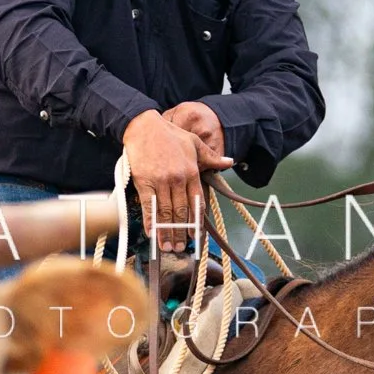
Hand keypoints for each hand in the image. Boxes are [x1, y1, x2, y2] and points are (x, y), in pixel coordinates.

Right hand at [124, 108, 231, 252]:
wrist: (144, 126)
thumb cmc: (169, 134)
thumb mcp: (194, 143)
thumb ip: (211, 157)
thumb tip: (229, 162)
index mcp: (192, 172)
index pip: (197, 202)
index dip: (196, 221)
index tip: (195, 235)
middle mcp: (178, 179)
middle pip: (181, 212)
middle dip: (181, 232)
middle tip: (181, 248)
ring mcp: (161, 182)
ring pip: (166, 213)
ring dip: (167, 232)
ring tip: (168, 247)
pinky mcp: (144, 182)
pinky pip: (149, 206)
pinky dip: (151, 221)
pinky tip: (152, 233)